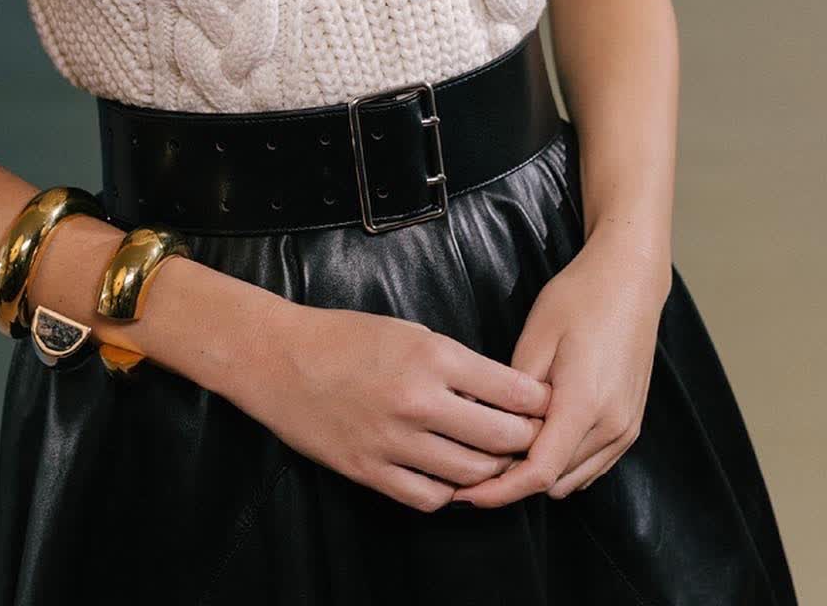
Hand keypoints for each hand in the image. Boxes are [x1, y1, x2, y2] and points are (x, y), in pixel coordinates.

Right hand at [224, 297, 553, 512]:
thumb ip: (455, 363)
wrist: (280, 359)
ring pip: (472, 475)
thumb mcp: (408, 330)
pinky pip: (430, 497)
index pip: (513, 391)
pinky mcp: (371, 471)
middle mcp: (419, 400)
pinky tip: (451, 476)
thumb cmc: (345, 336)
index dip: (538, 403)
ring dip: (492, 471)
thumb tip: (501, 394)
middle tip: (533, 439)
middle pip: (502, 439)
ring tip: (496, 460)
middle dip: (526, 441)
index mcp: (432, 355)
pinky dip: (449, 491)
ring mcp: (394, 441)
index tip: (547, 405)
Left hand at [446, 230, 670, 506]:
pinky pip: (592, 464)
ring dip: (540, 473)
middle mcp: (612, 426)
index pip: (538, 471)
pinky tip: (538, 437)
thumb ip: (514, 391)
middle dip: (514, 480)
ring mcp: (626, 429)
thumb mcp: (536, 336)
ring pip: (573, 478)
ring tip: (504, 448)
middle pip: (555, 481)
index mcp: (585, 404)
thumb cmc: (579, 298)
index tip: (466, 493)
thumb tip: (489, 426)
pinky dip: (563, 463)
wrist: (629, 280)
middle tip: (475, 462)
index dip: (499, 490)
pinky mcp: (631, 425)